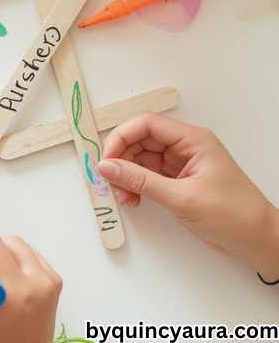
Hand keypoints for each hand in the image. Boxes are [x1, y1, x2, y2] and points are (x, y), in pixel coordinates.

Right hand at [99, 113, 278, 279]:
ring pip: (141, 159)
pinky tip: (134, 199)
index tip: (107, 160)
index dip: (122, 138)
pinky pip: (148, 175)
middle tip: (112, 182)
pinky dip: (136, 185)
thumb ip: (140, 181)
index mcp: (192, 140)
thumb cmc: (235, 215)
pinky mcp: (178, 180)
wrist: (258, 241)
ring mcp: (182, 164)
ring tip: (125, 196)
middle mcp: (186, 147)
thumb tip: (108, 168)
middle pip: (141, 140)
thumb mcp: (182, 197)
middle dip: (122, 160)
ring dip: (127, 176)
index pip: (147, 124)